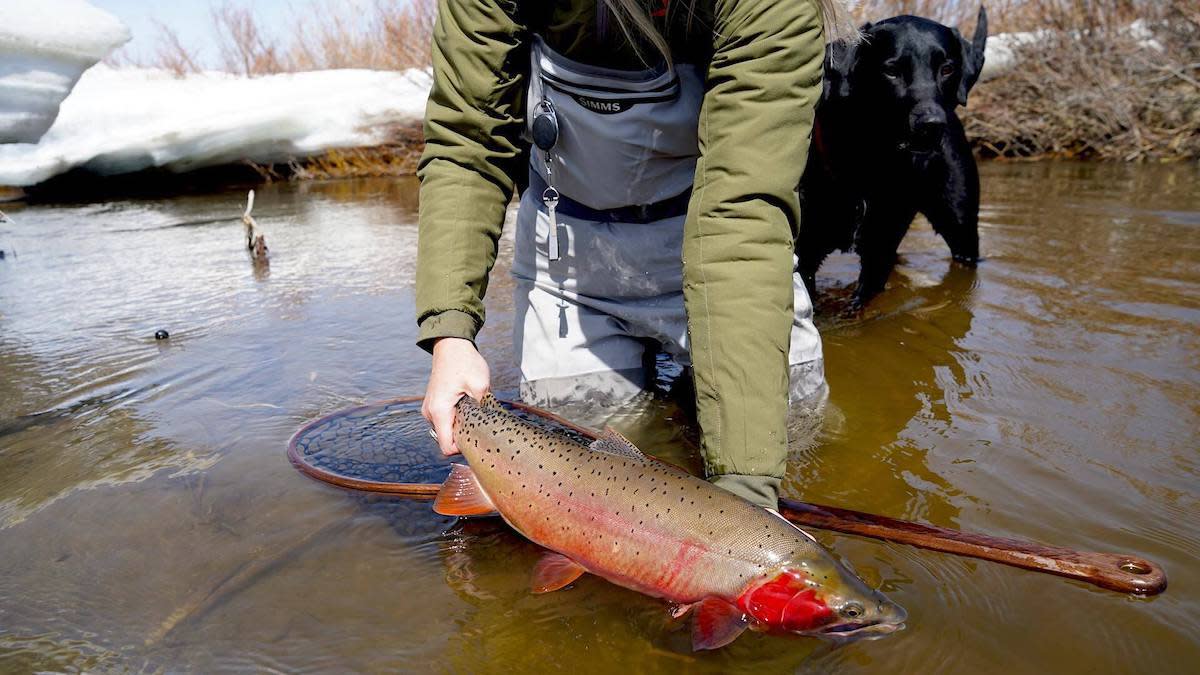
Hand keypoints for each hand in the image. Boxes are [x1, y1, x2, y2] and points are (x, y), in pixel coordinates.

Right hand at [422, 337, 489, 455]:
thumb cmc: (464, 362)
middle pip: (447, 440)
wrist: (451, 345)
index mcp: (439, 411)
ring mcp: (430, 409)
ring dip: (461, 426)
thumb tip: (490, 425)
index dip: (463, 449)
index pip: (447, 447)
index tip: (479, 439)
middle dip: (464, 436)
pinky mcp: (433, 404)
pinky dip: (457, 418)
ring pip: (447, 430)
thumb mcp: (480, 385)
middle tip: (481, 422)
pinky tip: (467, 406)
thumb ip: (483, 408)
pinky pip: (445, 420)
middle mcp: (430, 413)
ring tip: (474, 410)